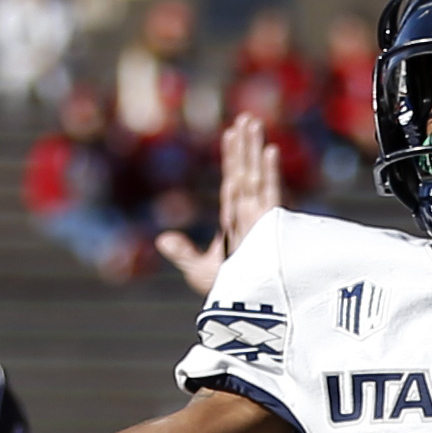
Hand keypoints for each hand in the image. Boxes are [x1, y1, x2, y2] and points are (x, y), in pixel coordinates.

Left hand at [157, 112, 284, 295]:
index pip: (232, 183)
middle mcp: (249, 217)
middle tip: (247, 118)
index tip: (231, 133)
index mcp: (235, 223)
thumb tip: (160, 238)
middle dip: (245, 147)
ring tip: (254, 123)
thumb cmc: (232, 297)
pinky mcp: (271, 228)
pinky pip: (269, 195)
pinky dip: (269, 173)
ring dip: (254, 150)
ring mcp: (261, 220)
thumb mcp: (200, 273)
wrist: (249, 314)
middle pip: (245, 173)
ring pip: (256, 177)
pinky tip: (269, 151)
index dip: (232, 158)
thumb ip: (183, 254)